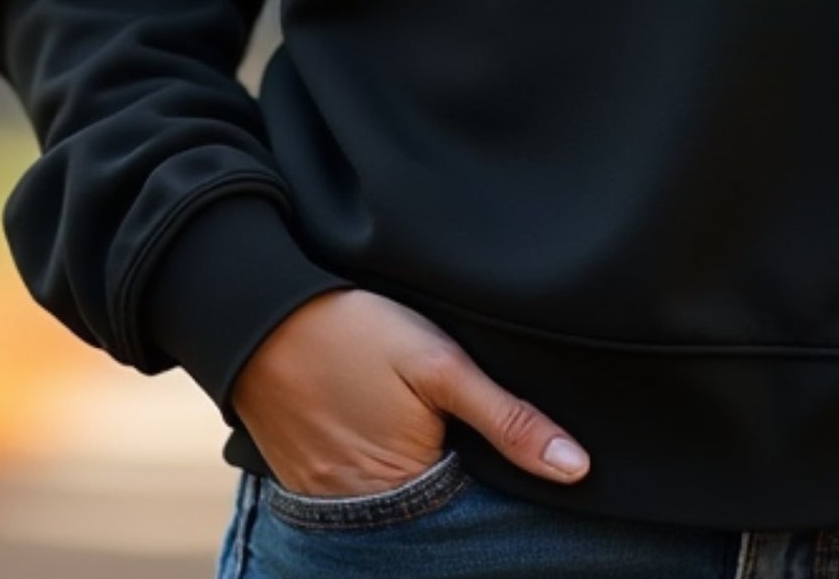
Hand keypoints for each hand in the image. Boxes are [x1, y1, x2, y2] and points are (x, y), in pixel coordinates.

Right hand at [231, 288, 590, 496]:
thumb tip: (577, 469)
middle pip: (437, 520)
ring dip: (427, 484)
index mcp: (404, 494)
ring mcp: (330, 504)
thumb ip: (508, 420)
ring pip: (401, 508)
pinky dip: (388, 477)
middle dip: (467, 492)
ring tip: (446, 441)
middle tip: (480, 444)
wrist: (261, 316)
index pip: (475, 522)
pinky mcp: (309, 483)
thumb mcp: (442, 365)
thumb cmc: (356, 333)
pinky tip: (403, 440)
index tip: (535, 472)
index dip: (506, 496)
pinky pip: (363, 496)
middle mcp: (363, 517)